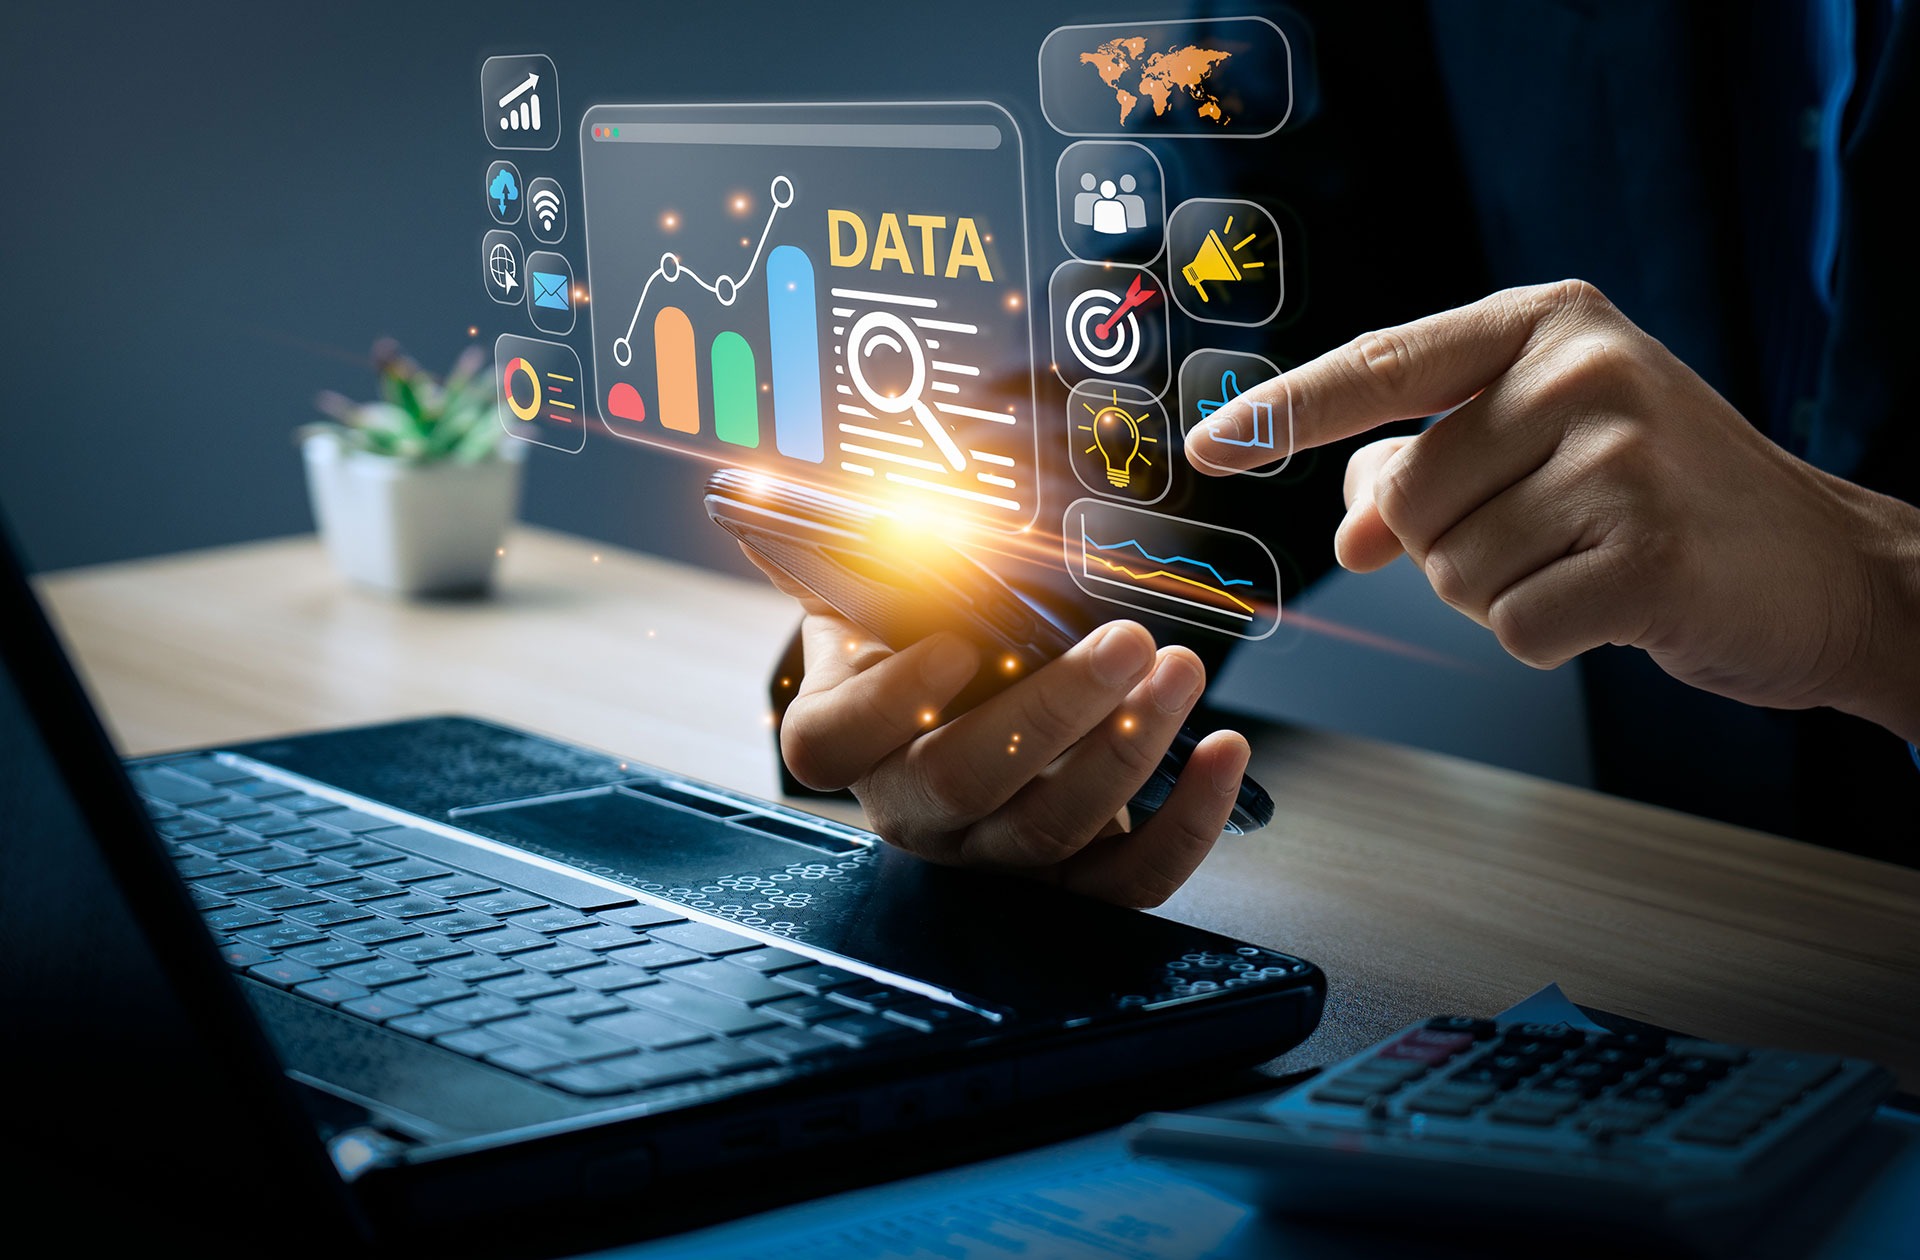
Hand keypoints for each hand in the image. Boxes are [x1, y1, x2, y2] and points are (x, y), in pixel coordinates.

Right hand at [742, 548, 1252, 906]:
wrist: (966, 690)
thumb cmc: (925, 626)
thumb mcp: (889, 583)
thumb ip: (881, 549)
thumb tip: (884, 498)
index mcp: (846, 731)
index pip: (831, 742)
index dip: (889, 701)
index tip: (956, 645)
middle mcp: (909, 804)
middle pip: (964, 783)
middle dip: (1056, 710)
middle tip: (1126, 642)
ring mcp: (988, 851)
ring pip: (1053, 830)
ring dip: (1130, 749)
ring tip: (1179, 672)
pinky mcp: (1067, 875)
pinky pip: (1131, 879)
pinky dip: (1188, 822)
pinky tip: (1224, 751)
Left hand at [1189, 280, 1919, 741]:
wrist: (1824, 565)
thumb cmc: (1666, 498)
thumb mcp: (1547, 445)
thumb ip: (1432, 464)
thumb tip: (1349, 528)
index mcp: (1548, 322)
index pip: (1381, 364)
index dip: (1286, 412)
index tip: (1208, 445)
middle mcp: (1583, 370)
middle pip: (1406, 496)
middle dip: (1445, 544)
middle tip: (1541, 535)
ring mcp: (1621, 459)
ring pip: (1450, 571)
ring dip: (1499, 593)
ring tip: (1585, 562)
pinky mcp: (1646, 554)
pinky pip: (1513, 628)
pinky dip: (1547, 636)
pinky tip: (1613, 603)